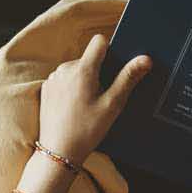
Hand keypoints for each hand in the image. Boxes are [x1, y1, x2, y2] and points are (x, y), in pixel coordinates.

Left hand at [37, 34, 152, 167]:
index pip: (99, 41)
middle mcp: (65, 69)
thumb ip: (128, 78)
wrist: (59, 151)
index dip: (109, 50)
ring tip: (87, 105)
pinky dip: (71, 88)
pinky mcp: (46, 88)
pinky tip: (74, 107)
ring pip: (75, 69)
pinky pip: (63, 79)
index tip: (113, 69)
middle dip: (97, 72)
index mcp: (83, 69)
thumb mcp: (113, 104)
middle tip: (101, 97)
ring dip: (84, 80)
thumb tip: (145, 58)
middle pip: (88, 58)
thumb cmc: (87, 129)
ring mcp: (53, 78)